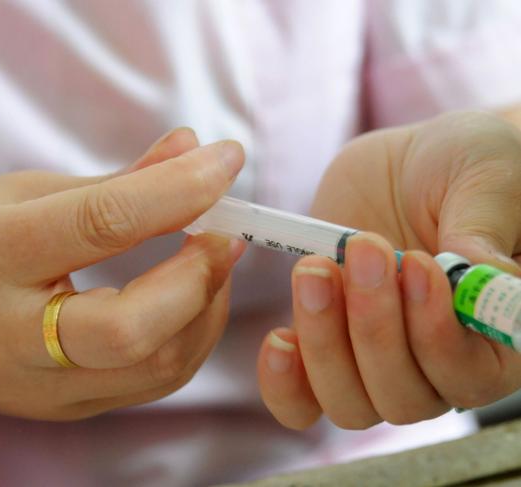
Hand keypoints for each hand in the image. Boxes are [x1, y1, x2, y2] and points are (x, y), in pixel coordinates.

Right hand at [0, 128, 244, 448]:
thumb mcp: (17, 193)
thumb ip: (113, 180)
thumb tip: (190, 147)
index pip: (101, 224)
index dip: (178, 189)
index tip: (226, 159)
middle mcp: (15, 337)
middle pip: (134, 328)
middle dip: (199, 274)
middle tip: (223, 230)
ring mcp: (45, 387)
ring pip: (159, 365)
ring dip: (208, 305)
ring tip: (211, 257)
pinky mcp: (72, 407)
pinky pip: (157, 379)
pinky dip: (193, 332)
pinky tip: (192, 294)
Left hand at [257, 111, 520, 428]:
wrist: (409, 166)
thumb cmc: (466, 168)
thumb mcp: (487, 179)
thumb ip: (483, 229)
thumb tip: (477, 274)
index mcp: (493, 336)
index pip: (471, 375)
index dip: (437, 334)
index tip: (416, 264)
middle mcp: (437, 363)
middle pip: (402, 396)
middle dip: (374, 326)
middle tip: (363, 249)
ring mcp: (378, 359)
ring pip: (350, 401)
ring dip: (325, 339)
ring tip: (316, 267)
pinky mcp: (329, 344)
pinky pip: (302, 400)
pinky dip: (285, 383)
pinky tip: (279, 339)